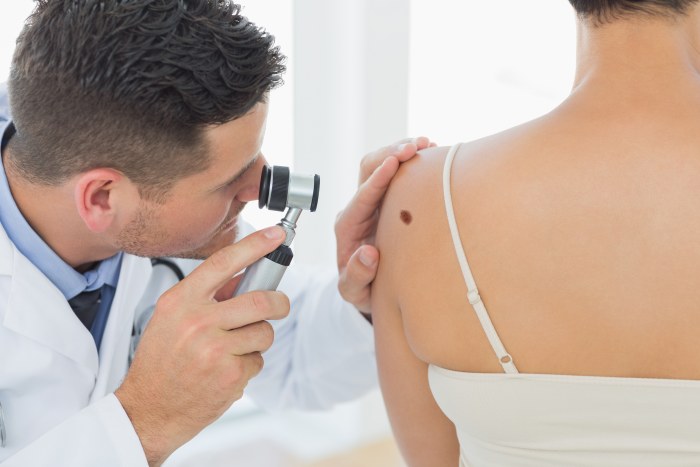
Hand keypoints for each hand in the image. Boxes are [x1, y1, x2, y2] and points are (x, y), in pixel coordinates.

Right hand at [115, 227, 289, 465]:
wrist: (147, 410)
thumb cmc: (160, 362)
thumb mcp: (171, 318)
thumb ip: (206, 296)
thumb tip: (244, 277)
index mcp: (181, 301)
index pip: (224, 262)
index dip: (255, 245)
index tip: (277, 235)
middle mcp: (198, 322)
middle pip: (261, 301)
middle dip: (278, 303)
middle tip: (278, 306)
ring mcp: (215, 349)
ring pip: (264, 333)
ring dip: (258, 340)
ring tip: (233, 349)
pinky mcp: (230, 375)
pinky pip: (258, 360)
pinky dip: (248, 365)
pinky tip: (225, 371)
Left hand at [335, 137, 434, 315]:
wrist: (369, 288)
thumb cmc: (361, 289)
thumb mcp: (354, 291)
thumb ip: (357, 276)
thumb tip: (368, 254)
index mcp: (348, 227)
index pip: (361, 197)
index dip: (378, 179)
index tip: (393, 162)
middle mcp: (358, 209)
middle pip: (368, 170)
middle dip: (390, 154)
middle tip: (415, 147)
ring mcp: (373, 202)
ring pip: (381, 164)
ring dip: (401, 150)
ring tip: (426, 144)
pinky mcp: (388, 199)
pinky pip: (398, 173)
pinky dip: (412, 160)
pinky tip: (430, 153)